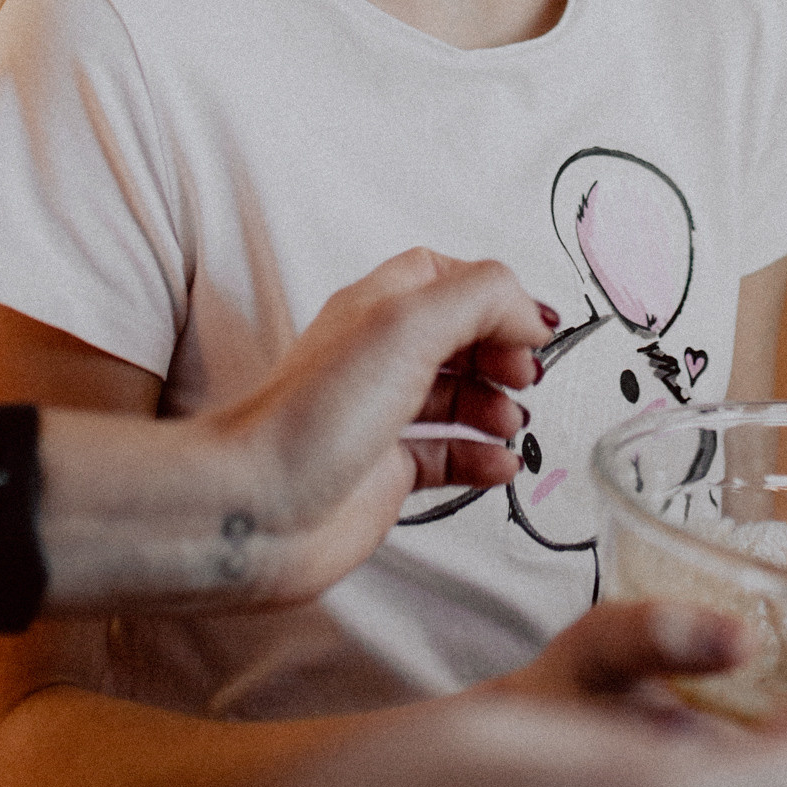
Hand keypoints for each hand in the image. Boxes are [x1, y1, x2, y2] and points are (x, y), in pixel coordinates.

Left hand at [201, 248, 547, 598]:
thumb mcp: (406, 325)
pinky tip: (500, 465)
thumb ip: (479, 299)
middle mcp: (375, 357)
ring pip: (456, 398)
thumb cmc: (311, 416)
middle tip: (525, 375)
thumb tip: (529, 311)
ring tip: (511, 422)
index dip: (493, 295)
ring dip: (496, 406)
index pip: (444, 277)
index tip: (531, 325)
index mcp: (376, 308)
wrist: (255, 509)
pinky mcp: (382, 473)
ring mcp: (379, 417)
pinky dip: (481, 457)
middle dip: (501, 351)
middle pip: (457, 336)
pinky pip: (447, 456)